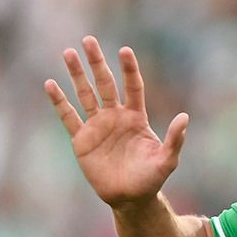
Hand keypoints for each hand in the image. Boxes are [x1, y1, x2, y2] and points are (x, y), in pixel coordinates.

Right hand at [44, 36, 188, 209]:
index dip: (129, 69)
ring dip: (76, 74)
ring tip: (67, 53)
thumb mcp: (167, 159)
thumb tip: (185, 117)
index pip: (132, 87)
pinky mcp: (81, 139)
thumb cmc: (152, 178)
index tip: (124, 50)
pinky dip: (59, 101)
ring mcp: (97, 126)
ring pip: (85, 94)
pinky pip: (68, 116)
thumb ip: (175, 139)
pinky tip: (51, 84)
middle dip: (97, 63)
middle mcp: (115, 116)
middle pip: (105, 83)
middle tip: (88, 40)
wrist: (130, 197)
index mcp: (136, 117)